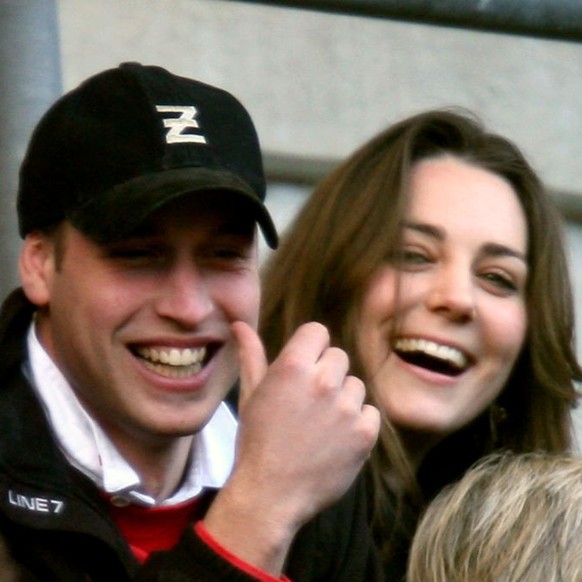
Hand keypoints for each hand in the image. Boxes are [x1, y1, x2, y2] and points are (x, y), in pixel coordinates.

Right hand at [203, 321, 379, 574]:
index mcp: (293, 366)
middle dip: (326, 373)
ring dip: (343, 399)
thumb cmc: (257, 441)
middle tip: (309, 403)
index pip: (317, 331)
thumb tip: (240, 324)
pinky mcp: (365, 432)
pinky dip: (358, 424)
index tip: (302, 370)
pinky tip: (337, 440)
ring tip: (322, 425)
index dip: (310, 348)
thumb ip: (251, 355)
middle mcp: (323, 381)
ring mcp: (347, 407)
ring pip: (355, 385)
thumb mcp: (251, 394)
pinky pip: (370, 412)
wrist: (271, 495)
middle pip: (338, 357)